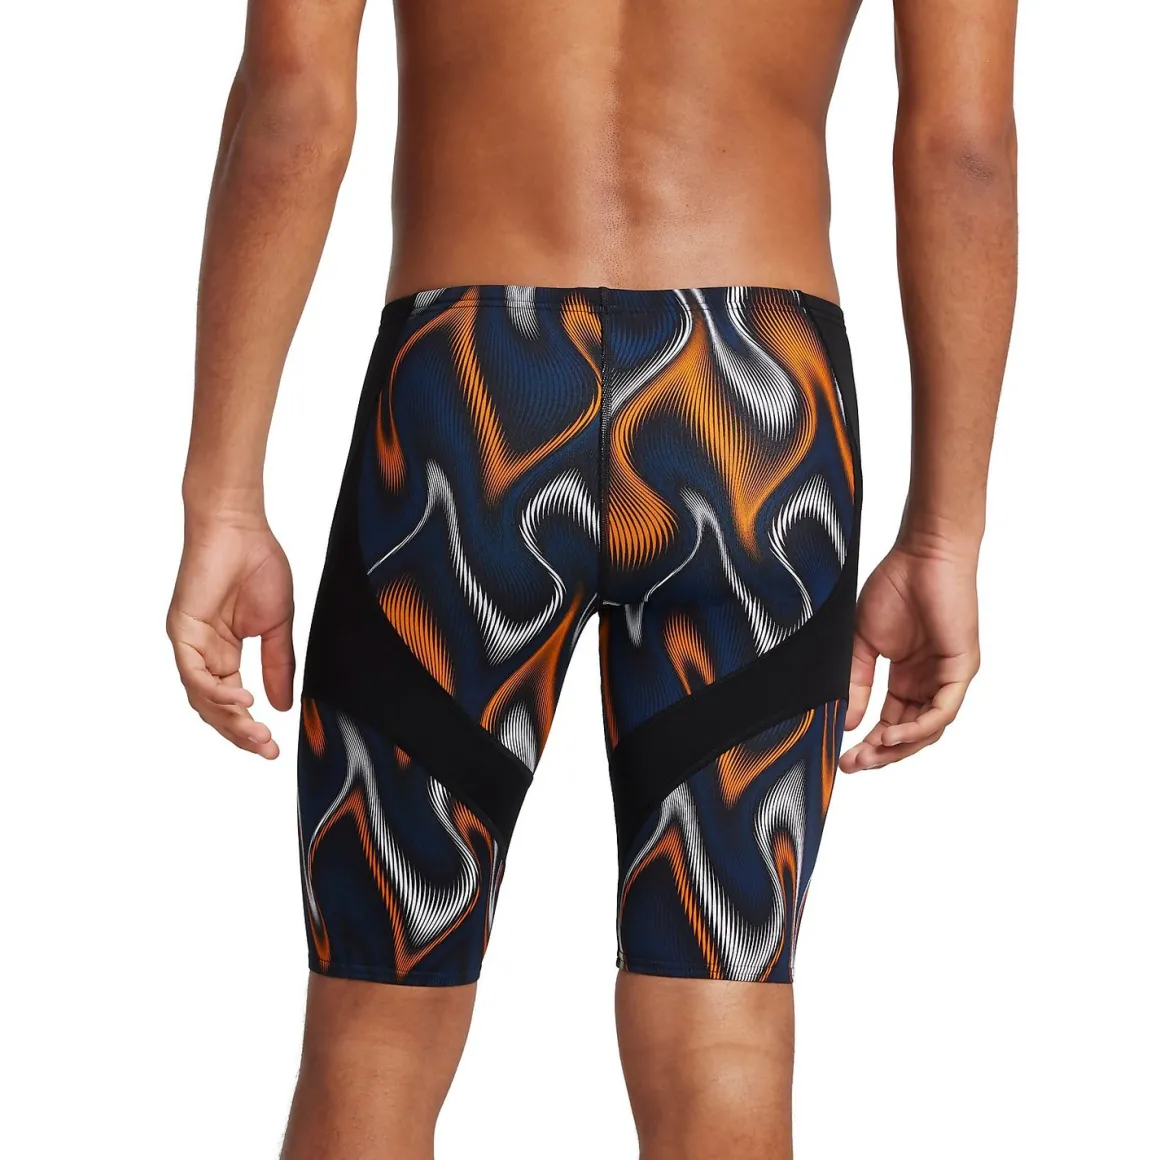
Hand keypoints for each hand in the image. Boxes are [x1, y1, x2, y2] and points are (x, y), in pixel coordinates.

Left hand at [167, 513, 294, 758]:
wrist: (240, 528)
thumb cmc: (258, 565)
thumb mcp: (278, 626)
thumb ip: (278, 666)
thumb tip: (282, 705)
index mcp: (224, 653)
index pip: (233, 702)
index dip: (251, 728)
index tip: (275, 748)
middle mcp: (203, 653)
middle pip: (215, 709)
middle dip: (241, 733)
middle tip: (267, 748)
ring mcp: (190, 644)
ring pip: (202, 698)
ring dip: (230, 719)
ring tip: (258, 731)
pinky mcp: (182, 631)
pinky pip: (195, 673)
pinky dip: (216, 691)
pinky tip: (242, 699)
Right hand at [840, 536, 979, 771]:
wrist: (922, 555)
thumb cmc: (894, 587)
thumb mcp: (863, 643)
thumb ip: (856, 682)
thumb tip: (844, 721)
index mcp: (907, 677)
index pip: (890, 722)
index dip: (868, 742)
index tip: (841, 755)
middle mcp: (929, 682)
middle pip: (909, 733)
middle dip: (880, 753)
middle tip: (852, 764)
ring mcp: (947, 678)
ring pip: (928, 729)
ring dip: (898, 746)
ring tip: (869, 754)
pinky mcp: (961, 669)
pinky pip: (942, 711)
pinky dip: (918, 728)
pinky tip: (891, 735)